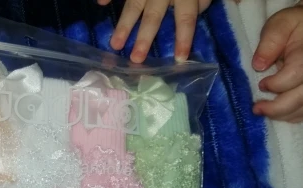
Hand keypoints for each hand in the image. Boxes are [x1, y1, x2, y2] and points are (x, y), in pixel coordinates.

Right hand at [97, 0, 212, 62]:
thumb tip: (210, 6)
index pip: (186, 17)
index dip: (183, 37)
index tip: (179, 58)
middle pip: (153, 16)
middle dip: (144, 38)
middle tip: (136, 59)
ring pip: (133, 5)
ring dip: (123, 25)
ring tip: (114, 45)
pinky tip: (100, 3)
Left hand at [252, 4, 302, 122]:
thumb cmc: (294, 28)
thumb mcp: (281, 25)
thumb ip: (270, 41)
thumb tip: (258, 65)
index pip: (296, 74)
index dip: (276, 84)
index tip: (262, 85)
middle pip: (302, 97)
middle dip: (277, 108)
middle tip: (257, 109)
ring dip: (282, 114)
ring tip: (264, 110)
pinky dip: (290, 115)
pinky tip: (278, 112)